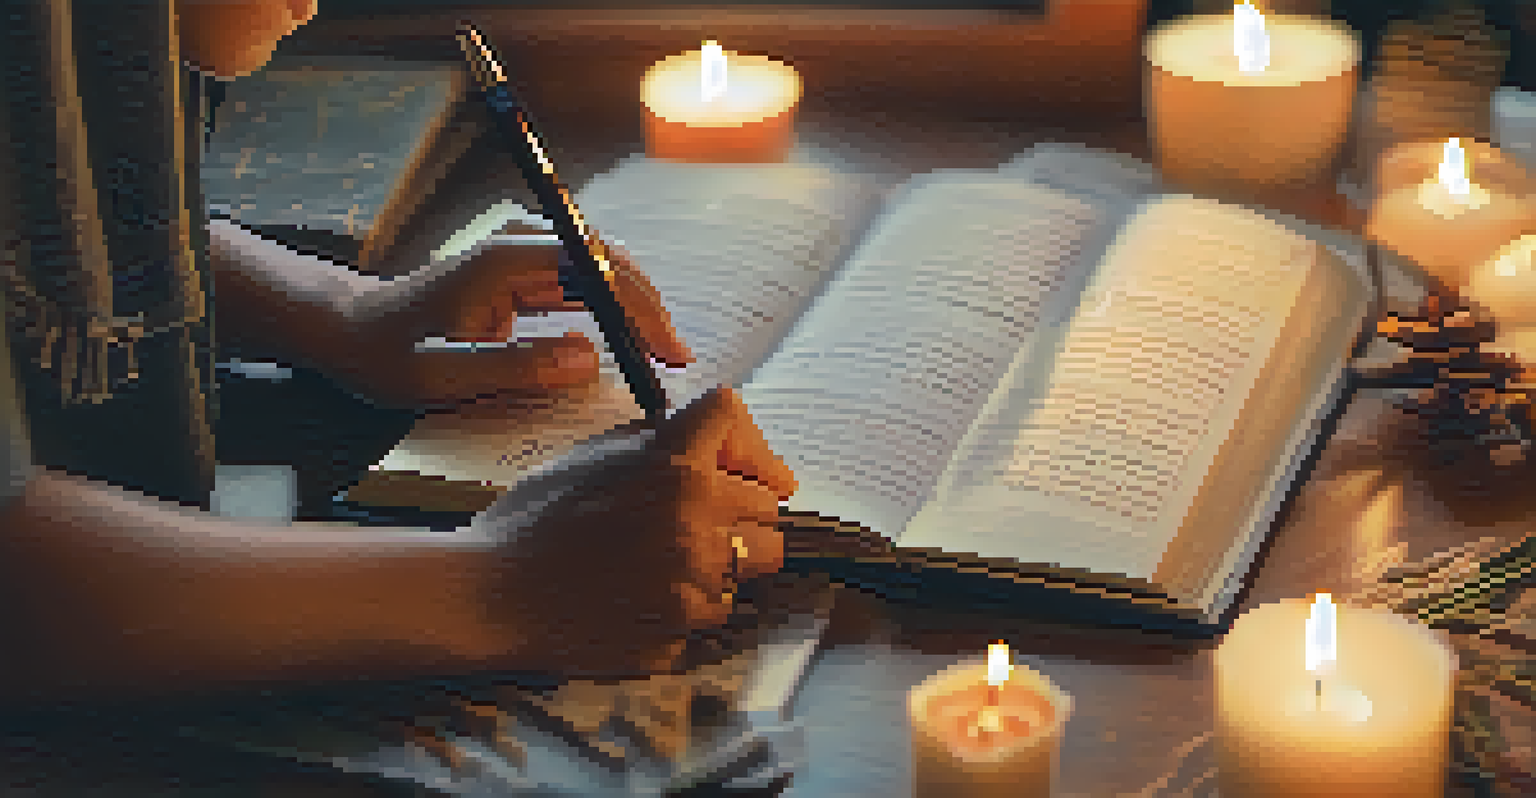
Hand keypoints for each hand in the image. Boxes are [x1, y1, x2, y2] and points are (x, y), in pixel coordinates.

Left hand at [349, 235, 692, 408]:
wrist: (349, 330)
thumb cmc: (386, 354)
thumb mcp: (441, 375)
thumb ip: (515, 367)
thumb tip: (589, 358)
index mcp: (503, 259)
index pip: (593, 269)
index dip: (638, 308)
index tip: (664, 349)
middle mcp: (519, 244)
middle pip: (606, 263)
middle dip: (648, 308)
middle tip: (677, 358)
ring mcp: (522, 255)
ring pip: (601, 272)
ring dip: (636, 309)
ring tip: (665, 354)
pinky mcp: (522, 273)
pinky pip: (581, 286)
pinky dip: (612, 312)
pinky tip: (632, 343)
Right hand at [465, 388, 796, 677]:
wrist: (493, 597)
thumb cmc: (534, 521)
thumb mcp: (591, 455)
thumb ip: (656, 440)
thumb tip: (710, 438)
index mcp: (672, 465)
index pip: (733, 417)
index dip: (739, 435)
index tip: (735, 458)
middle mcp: (697, 522)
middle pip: (768, 501)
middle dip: (742, 501)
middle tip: (707, 511)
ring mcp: (696, 585)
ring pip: (759, 561)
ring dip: (733, 555)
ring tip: (683, 555)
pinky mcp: (686, 633)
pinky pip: (723, 611)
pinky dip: (701, 601)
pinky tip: (656, 593)